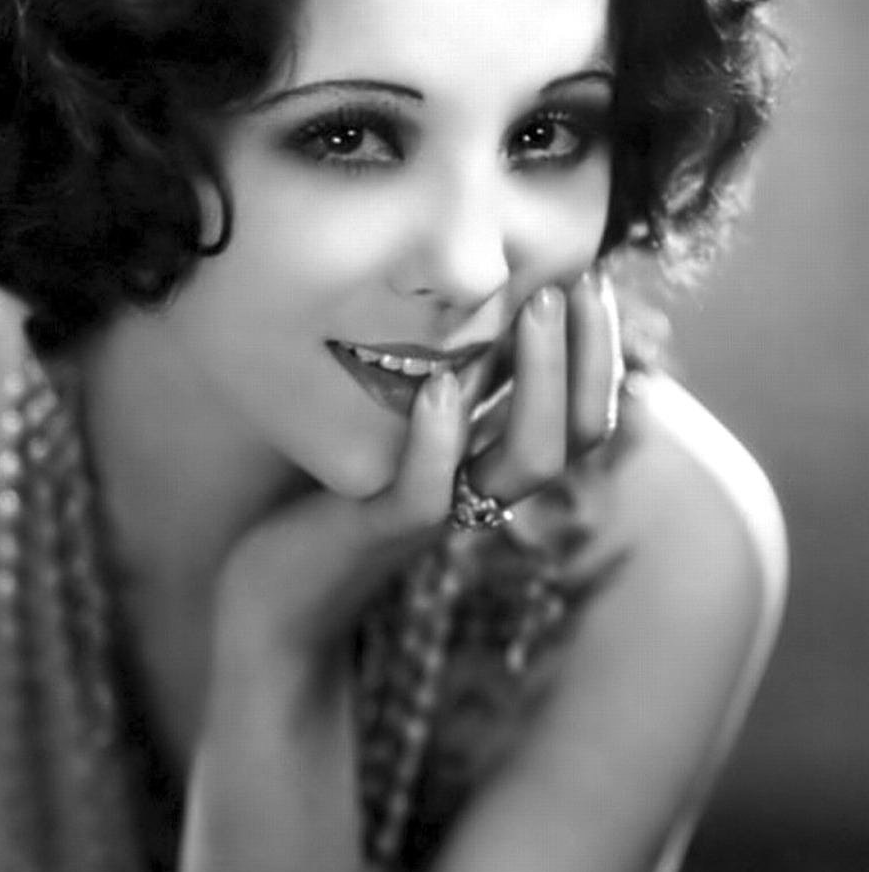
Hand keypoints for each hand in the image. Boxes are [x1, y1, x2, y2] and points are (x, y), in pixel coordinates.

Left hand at [214, 269, 621, 675]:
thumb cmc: (327, 494)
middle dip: (586, 352)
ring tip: (534, 307)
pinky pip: (429, 493)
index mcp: (490, 462)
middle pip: (575, 435)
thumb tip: (468, 298)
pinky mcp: (381, 529)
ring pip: (526, 462)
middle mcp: (481, 489)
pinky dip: (440, 439)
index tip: (592, 276)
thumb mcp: (392, 423)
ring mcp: (439, 511)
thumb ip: (434, 380)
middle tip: (576, 281)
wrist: (272, 594)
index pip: (580, 413)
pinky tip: (440, 387)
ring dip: (539, 379)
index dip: (598, 349)